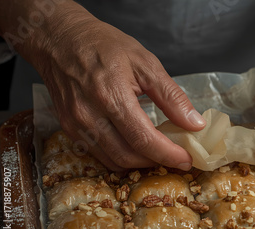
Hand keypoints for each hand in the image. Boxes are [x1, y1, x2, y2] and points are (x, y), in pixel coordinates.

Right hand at [21, 2, 205, 170]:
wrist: (60, 39)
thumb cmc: (104, 46)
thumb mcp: (146, 63)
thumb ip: (172, 97)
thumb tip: (195, 123)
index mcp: (111, 95)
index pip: (144, 139)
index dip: (168, 155)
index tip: (187, 159)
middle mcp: (89, 115)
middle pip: (128, 156)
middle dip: (157, 162)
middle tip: (176, 157)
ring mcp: (76, 124)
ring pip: (113, 161)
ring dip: (140, 163)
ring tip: (159, 153)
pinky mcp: (69, 129)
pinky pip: (99, 155)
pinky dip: (121, 158)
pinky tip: (136, 147)